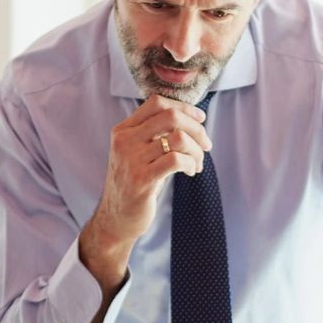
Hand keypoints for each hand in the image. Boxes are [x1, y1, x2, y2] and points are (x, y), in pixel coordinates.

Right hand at [79, 96, 211, 286]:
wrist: (116, 219)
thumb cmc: (134, 184)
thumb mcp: (137, 153)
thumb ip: (154, 135)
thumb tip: (190, 119)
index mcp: (123, 130)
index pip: (156, 103)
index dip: (184, 107)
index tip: (200, 119)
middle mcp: (124, 141)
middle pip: (170, 116)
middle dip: (196, 129)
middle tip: (206, 144)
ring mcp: (131, 160)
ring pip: (178, 138)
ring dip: (196, 150)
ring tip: (197, 163)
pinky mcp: (142, 180)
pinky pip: (176, 160)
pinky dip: (191, 163)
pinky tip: (191, 171)